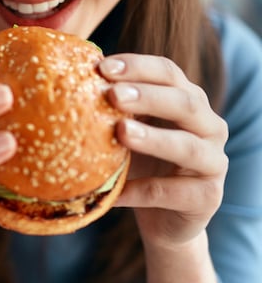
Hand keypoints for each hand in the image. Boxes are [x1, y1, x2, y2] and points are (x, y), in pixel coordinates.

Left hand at [100, 53, 228, 248]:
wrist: (163, 216)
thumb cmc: (141, 162)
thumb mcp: (126, 129)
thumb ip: (112, 108)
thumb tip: (67, 82)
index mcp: (188, 100)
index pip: (168, 73)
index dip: (138, 66)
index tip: (103, 67)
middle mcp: (209, 126)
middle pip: (185, 103)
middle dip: (147, 96)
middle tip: (113, 95)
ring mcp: (214, 162)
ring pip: (188, 147)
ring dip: (153, 138)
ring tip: (121, 132)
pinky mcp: (207, 198)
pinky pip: (173, 192)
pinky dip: (141, 190)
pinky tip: (115, 192)